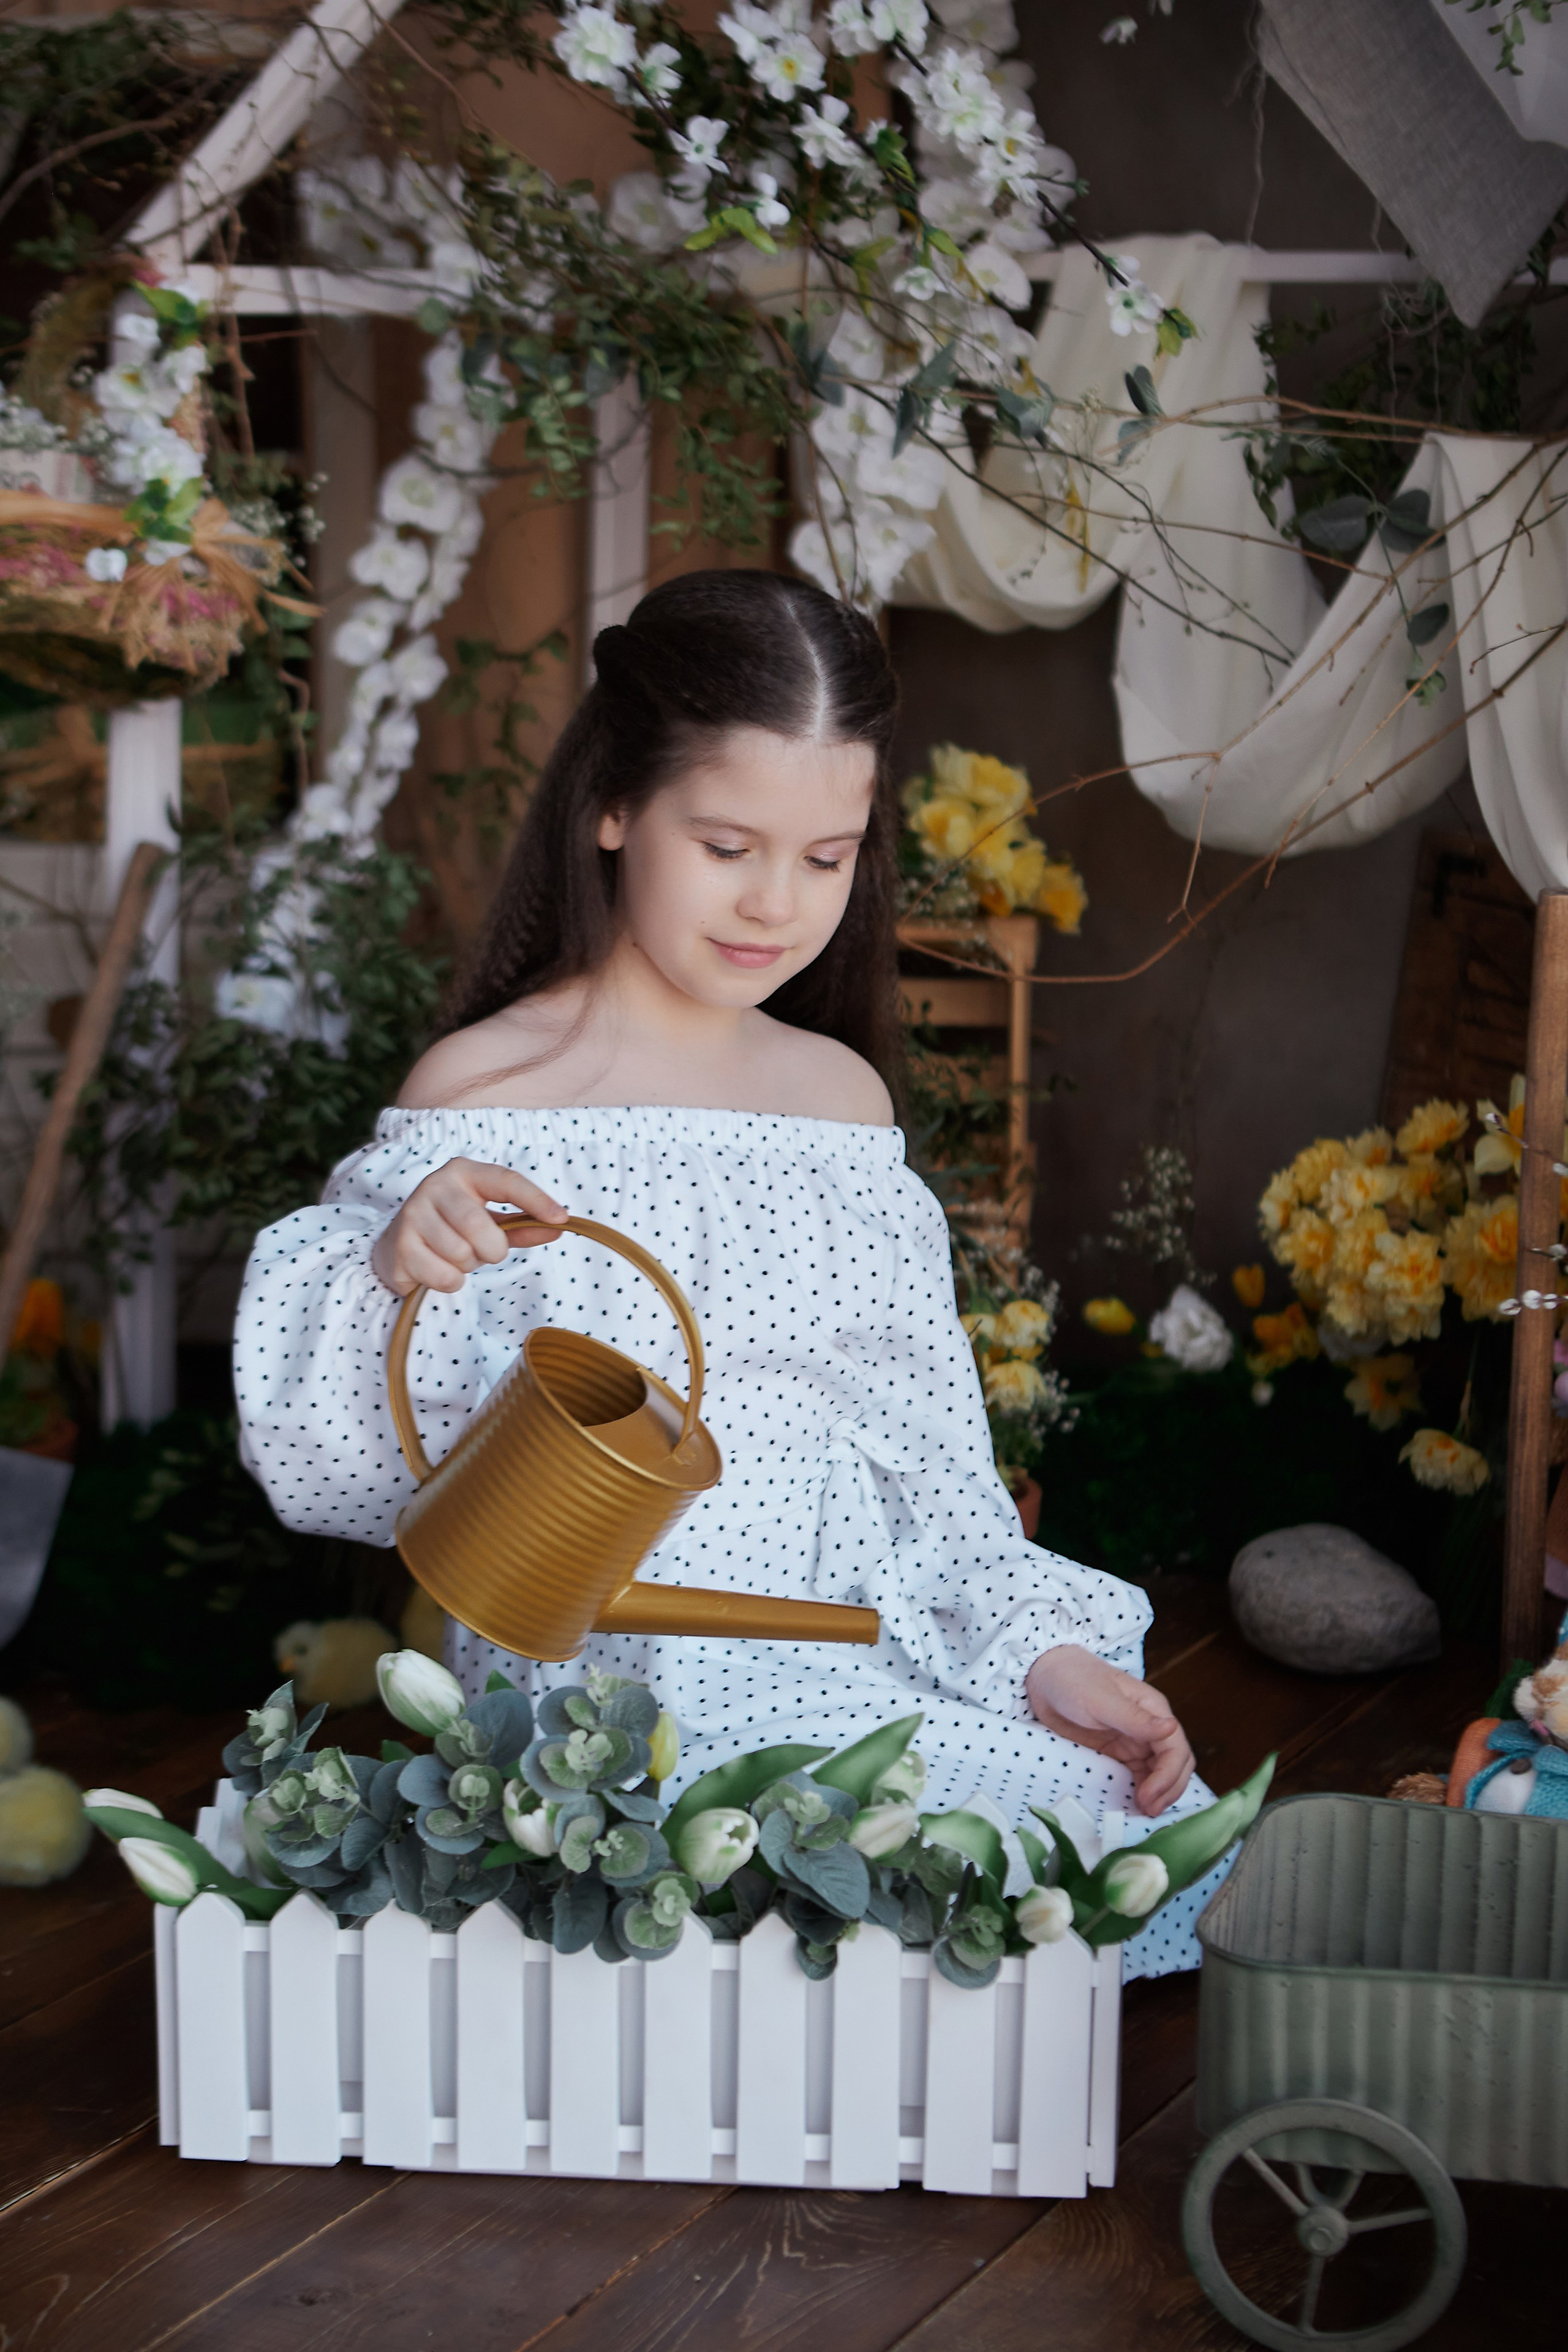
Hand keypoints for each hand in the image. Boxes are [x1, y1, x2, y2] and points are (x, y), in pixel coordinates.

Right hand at [371, 1158, 568, 1296]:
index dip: (536, 1200)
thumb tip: (558, 1227)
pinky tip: (438, 1268)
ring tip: (456, 1256)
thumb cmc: (453, 1228)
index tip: (561, 1219)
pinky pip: (444, 1276)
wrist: (399, 1244)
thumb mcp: (491, 1221)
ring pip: (461, 1254)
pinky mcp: (400, 1246)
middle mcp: (435, 1185)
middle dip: (492, 1249)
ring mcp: (413, 1214)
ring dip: (468, 1265)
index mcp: (464, 1172)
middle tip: (486, 1251)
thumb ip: (522, 1225)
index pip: (506, 1181)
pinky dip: (451, 1281)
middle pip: (479, 1226)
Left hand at [1024, 1643, 1194, 1816]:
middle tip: (1149, 1809)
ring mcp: (1135, 1741)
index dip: (1168, 1776)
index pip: (1175, 1748)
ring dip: (1160, 1793)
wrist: (1044, 1677)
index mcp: (1153, 1709)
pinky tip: (1136, 1803)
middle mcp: (1150, 1727)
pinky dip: (1143, 1790)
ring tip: (1145, 1811)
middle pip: (1176, 1764)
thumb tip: (1171, 1728)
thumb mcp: (1101, 1699)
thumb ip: (1135, 1718)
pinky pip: (1139, 1775)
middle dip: (1169, 1788)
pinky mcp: (1119, 1753)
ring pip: (1161, 1773)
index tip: (1149, 1796)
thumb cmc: (1073, 1679)